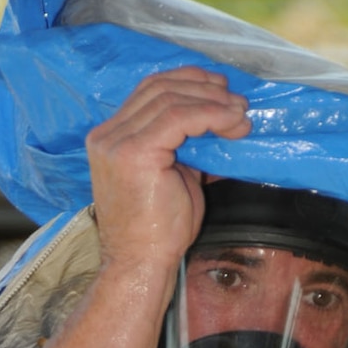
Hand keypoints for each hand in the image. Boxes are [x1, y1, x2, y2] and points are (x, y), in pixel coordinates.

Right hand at [86, 67, 249, 279]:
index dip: (189, 83)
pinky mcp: (133, 153)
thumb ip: (184, 146)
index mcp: (111, 138)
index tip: (223, 93)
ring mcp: (117, 143)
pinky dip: (211, 115)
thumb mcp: (174, 176)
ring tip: (240, 115)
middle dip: (204, 88)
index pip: (150, 91)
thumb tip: (219, 122)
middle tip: (237, 102)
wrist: (140, 265)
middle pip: (159, 87)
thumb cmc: (156, 232)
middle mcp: (107, 135)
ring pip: (171, 99)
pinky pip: (179, 117)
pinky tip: (232, 123)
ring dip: (213, 103)